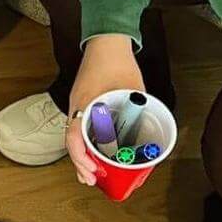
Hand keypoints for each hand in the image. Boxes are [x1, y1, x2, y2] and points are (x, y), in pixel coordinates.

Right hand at [65, 34, 144, 185]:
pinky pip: (79, 127)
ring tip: (90, 172)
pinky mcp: (82, 102)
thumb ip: (138, 110)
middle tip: (91, 179)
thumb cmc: (118, 62)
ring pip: (74, 136)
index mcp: (86, 104)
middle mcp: (77, 106)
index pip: (74, 137)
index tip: (90, 171)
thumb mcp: (134, 89)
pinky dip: (84, 142)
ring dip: (81, 156)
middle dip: (80, 164)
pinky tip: (92, 150)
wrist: (106, 41)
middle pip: (72, 142)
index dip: (80, 158)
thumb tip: (149, 132)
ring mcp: (77, 104)